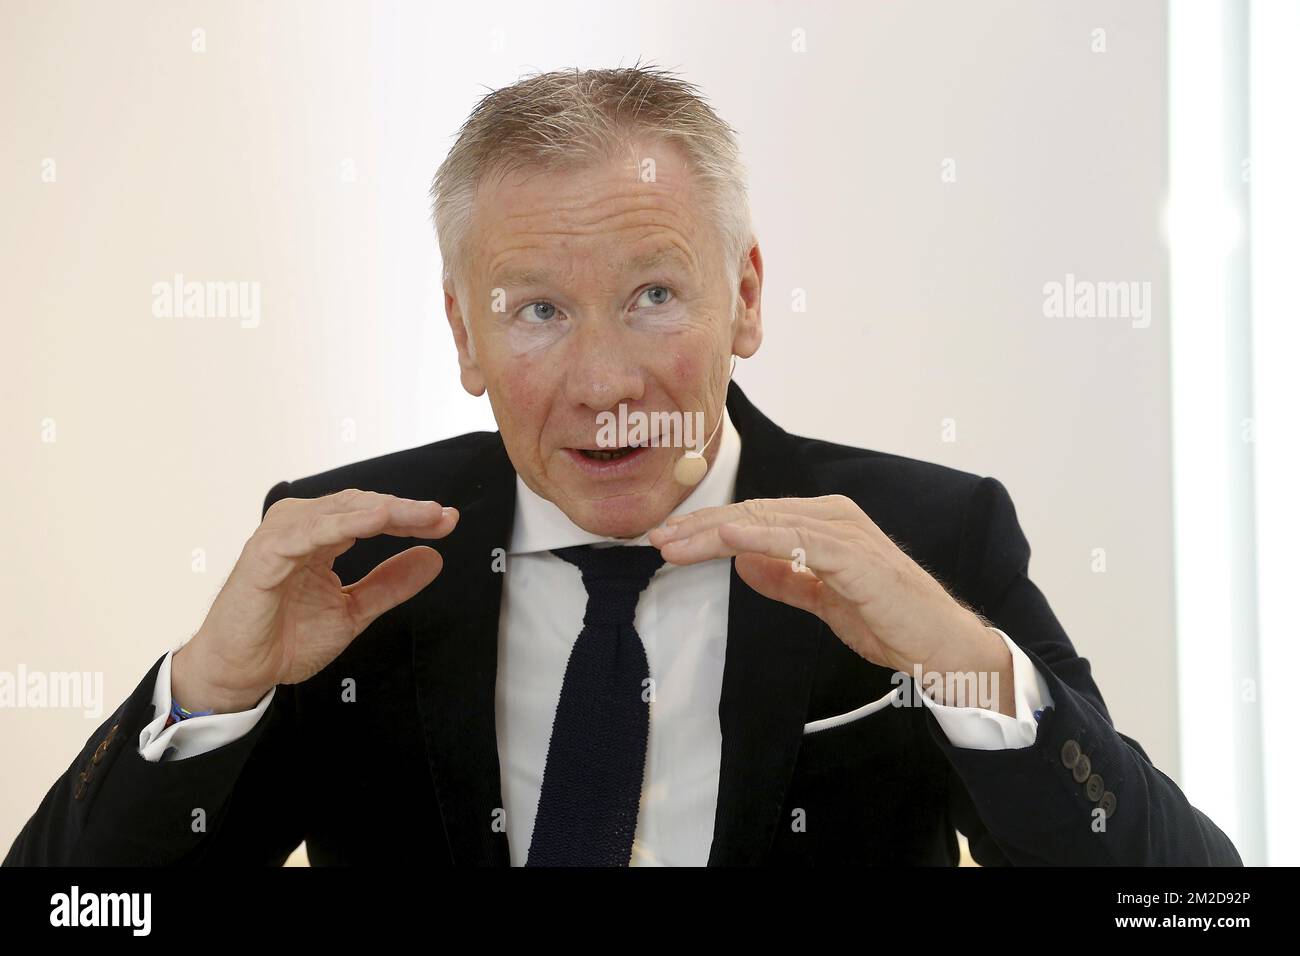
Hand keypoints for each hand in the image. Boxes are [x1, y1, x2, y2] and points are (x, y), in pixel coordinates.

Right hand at [172, 490, 456, 712]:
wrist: (242, 673)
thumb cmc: (285, 638)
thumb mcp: (354, 611)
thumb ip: (390, 585)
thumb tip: (432, 558)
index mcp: (321, 537)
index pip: (372, 514)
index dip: (411, 516)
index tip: (447, 522)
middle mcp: (301, 529)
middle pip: (360, 506)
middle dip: (404, 510)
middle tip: (441, 515)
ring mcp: (280, 538)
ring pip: (337, 512)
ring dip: (381, 511)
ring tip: (417, 514)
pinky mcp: (264, 556)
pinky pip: (305, 533)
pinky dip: (340, 524)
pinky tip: (372, 522)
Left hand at [648, 495, 1010, 709]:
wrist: (941, 645)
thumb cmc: (889, 619)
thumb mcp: (823, 597)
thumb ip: (787, 578)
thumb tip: (743, 564)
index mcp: (824, 523)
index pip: (754, 517)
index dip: (707, 529)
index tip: (669, 541)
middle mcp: (833, 517)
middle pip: (753, 513)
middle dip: (700, 527)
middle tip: (658, 540)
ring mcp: (846, 533)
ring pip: (768, 522)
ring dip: (717, 532)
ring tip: (677, 544)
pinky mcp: (856, 558)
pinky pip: (801, 541)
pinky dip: (762, 535)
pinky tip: (730, 538)